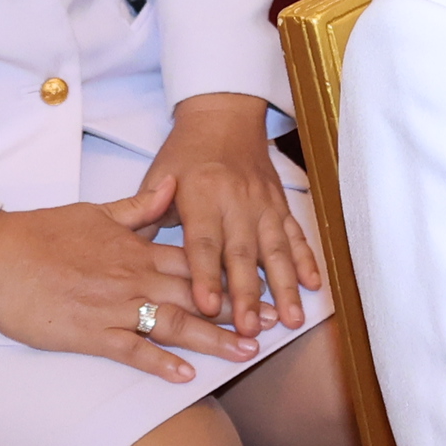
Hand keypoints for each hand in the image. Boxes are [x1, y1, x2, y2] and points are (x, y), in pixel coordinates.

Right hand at [0, 177, 253, 380]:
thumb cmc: (41, 234)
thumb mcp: (96, 211)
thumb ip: (140, 206)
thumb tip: (173, 185)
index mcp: (136, 248)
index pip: (196, 261)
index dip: (231, 273)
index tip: (262, 283)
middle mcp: (133, 277)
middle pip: (196, 294)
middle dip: (237, 310)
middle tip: (272, 324)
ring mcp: (113, 307)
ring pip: (174, 323)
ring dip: (213, 340)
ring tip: (246, 353)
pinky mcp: (90, 334)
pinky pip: (133, 350)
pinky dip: (161, 364)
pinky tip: (186, 376)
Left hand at [143, 92, 321, 333]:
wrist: (223, 116)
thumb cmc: (185, 153)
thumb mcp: (158, 179)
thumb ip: (148, 220)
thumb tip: (132, 262)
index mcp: (202, 196)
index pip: (204, 243)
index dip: (206, 276)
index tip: (207, 307)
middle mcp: (236, 201)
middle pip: (243, 254)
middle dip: (249, 294)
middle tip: (250, 329)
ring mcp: (263, 204)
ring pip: (276, 249)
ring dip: (285, 286)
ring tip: (291, 318)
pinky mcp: (280, 204)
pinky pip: (295, 235)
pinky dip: (306, 260)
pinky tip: (313, 285)